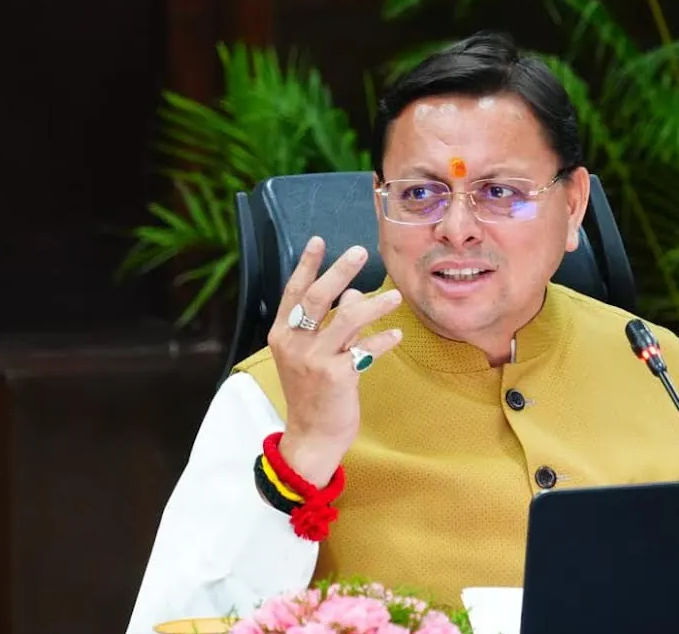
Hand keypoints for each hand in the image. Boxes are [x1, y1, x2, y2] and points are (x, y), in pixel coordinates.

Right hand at [267, 236, 403, 486]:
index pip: (294, 292)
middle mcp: (294, 344)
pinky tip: (396, 333)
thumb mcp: (313, 356)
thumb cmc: (313, 394)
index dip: (307, 265)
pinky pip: (364, 350)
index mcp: (282, 335)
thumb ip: (329, 324)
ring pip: (346, 319)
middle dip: (340, 271)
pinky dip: (382, 340)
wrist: (311, 437)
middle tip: (360, 252)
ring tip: (395, 296)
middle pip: (317, 297)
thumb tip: (352, 293)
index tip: (320, 241)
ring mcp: (313, 360)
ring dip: (373, 304)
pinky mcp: (336, 377)